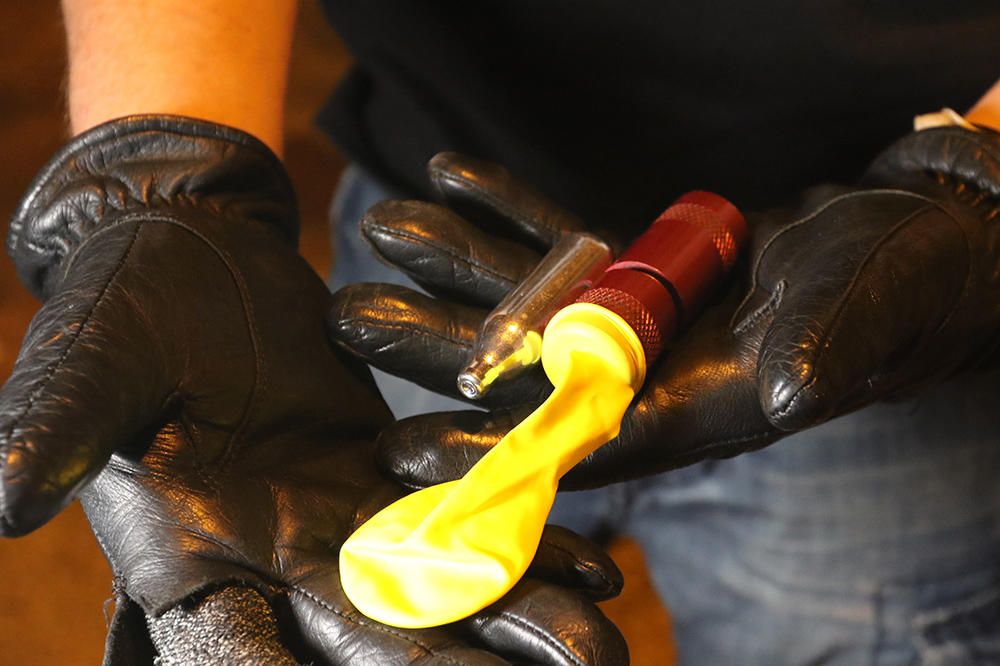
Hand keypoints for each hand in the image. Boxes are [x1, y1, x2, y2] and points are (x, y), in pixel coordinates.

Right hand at [0, 117, 626, 663]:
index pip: (227, 651)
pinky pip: (459, 518)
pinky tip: (592, 569)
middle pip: (363, 640)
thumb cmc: (121, 311)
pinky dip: (521, 544)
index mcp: (184, 557)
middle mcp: (267, 560)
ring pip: (432, 587)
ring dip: (511, 619)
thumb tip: (0, 498)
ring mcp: (334, 520)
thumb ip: (59, 430)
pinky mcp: (382, 473)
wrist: (189, 253)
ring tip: (595, 647)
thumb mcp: (88, 369)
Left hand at [329, 129, 999, 488]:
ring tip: (378, 223)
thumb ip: (826, 356)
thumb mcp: (863, 323)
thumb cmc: (892, 292)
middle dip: (434, 342)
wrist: (898, 246)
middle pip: (519, 364)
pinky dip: (505, 203)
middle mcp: (639, 369)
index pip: (573, 440)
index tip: (402, 448)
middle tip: (348, 313)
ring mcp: (627, 313)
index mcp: (686, 407)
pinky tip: (449, 170)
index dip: (490, 448)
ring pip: (522, 291)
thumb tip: (791, 394)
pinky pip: (554, 232)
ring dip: (451, 259)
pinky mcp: (633, 261)